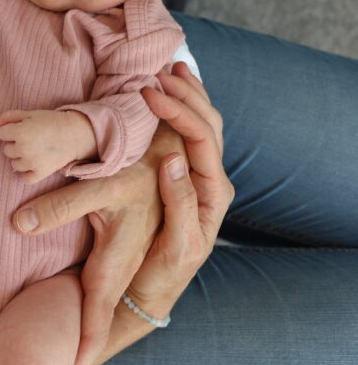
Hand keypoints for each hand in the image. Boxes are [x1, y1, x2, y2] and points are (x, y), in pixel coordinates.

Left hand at [0, 108, 95, 184]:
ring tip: (35, 150)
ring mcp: (32, 163)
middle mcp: (24, 148)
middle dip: (16, 144)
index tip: (24, 128)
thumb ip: (10, 116)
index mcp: (20, 131)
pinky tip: (35, 165)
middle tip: (32, 139)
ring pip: (14, 164)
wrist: (75, 134)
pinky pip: (25, 178)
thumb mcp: (30, 114)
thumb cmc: (51, 122)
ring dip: (21, 158)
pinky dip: (28, 173)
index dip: (11, 130)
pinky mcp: (41, 173)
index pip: (1, 134)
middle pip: (7, 150)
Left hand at [10, 113, 186, 364]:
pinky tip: (70, 322)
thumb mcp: (100, 189)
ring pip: (96, 317)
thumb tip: (18, 225)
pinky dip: (83, 319)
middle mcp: (118, 275)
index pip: (93, 329)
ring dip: (78, 345)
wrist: (169, 159)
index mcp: (113, 269)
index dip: (74, 364)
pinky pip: (97, 296)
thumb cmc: (137, 174)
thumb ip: (59, 207)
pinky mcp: (117, 255)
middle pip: (93, 333)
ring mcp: (120, 268)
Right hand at [119, 62, 234, 318]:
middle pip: (207, 125)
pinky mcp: (188, 181)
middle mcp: (214, 183)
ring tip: (171, 70)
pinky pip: (192, 136)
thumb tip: (173, 160)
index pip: (201, 139)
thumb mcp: (176, 246)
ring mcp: (202, 180)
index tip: (150, 92)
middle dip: (185, 94)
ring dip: (189, 96)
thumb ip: (180, 204)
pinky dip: (185, 110)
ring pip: (203, 125)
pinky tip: (175, 93)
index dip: (177, 111)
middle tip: (158, 71)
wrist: (150, 294)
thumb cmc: (162, 275)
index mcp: (213, 195)